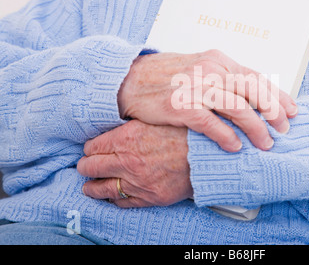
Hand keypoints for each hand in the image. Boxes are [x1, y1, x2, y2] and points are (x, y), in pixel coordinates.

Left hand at [77, 120, 191, 207]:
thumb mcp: (153, 119)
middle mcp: (127, 161)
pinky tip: (112, 196)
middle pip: (89, 168)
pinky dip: (114, 199)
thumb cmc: (184, 134)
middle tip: (87, 167)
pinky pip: (122, 202)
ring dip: (92, 187)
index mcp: (126, 138)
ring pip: (100, 189)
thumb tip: (114, 130)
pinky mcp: (150, 197)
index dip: (90, 148)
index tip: (92, 150)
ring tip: (91, 186)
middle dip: (86, 167)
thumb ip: (130, 127)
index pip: (91, 147)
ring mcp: (137, 182)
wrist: (207, 153)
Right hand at [118, 50, 297, 151]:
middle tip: (284, 129)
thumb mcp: (200, 68)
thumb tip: (250, 94)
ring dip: (256, 128)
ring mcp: (196, 87)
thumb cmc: (166, 77)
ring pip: (238, 107)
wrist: (129, 80)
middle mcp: (211, 70)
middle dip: (274, 112)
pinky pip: (211, 123)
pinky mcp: (181, 105)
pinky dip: (226, 136)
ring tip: (265, 144)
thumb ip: (224, 78)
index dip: (278, 95)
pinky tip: (235, 146)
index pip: (256, 77)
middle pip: (253, 91)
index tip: (292, 110)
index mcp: (218, 60)